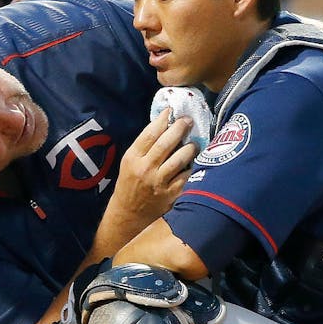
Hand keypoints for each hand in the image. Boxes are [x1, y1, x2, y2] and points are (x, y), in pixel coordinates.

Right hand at [106, 109, 199, 227]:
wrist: (128, 213)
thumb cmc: (130, 183)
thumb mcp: (130, 162)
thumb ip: (144, 146)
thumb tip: (165, 124)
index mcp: (133, 158)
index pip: (149, 134)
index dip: (162, 119)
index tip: (171, 110)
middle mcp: (145, 169)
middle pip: (166, 143)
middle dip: (180, 128)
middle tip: (188, 120)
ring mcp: (159, 183)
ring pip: (180, 159)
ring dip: (190, 147)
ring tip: (193, 143)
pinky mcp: (171, 194)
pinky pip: (186, 176)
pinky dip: (192, 167)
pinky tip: (194, 163)